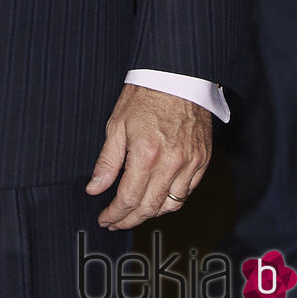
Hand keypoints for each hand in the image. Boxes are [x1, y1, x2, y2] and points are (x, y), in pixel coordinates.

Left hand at [86, 85, 211, 228]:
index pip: (129, 199)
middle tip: (116, 222)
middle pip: (149, 208)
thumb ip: (107, 162)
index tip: (105, 219)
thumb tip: (94, 189)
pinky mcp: (202, 160)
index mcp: (146, 154)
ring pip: (171, 205)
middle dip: (130, 219)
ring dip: (151, 213)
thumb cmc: (144, 95)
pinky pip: (187, 192)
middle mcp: (171, 163)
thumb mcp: (117, 124)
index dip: (115, 214)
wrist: (177, 76)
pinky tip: (158, 197)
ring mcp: (190, 163)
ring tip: (135, 211)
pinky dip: (172, 200)